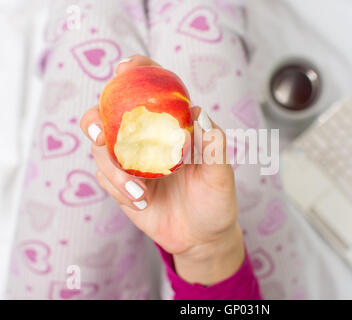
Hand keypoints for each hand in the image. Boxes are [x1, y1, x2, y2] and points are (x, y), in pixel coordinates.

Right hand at [80, 55, 243, 284]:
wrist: (202, 238)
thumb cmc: (216, 200)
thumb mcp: (221, 175)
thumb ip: (214, 146)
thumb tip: (199, 112)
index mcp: (171, 126)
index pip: (150, 90)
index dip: (137, 72)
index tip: (126, 68)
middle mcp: (146, 138)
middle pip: (108, 115)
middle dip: (96, 117)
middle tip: (100, 131)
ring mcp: (130, 161)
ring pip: (100, 150)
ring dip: (112, 168)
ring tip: (138, 191)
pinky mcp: (120, 185)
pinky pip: (106, 180)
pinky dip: (119, 190)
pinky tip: (141, 202)